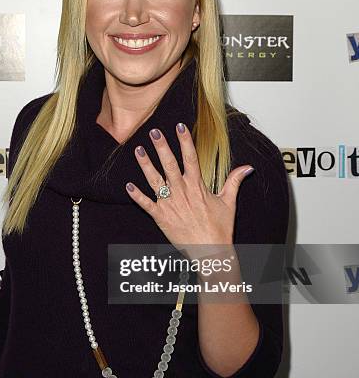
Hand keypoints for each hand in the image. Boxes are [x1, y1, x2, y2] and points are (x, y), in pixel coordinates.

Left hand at [125, 123, 254, 257]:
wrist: (210, 251)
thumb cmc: (220, 228)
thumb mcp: (229, 202)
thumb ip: (234, 181)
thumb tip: (247, 167)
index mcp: (197, 186)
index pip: (190, 157)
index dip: (185, 141)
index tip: (179, 126)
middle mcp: (182, 192)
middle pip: (169, 164)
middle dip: (161, 146)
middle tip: (154, 131)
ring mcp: (170, 204)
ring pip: (155, 180)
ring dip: (146, 165)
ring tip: (138, 150)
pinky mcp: (161, 217)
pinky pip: (146, 205)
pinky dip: (137, 196)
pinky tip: (128, 186)